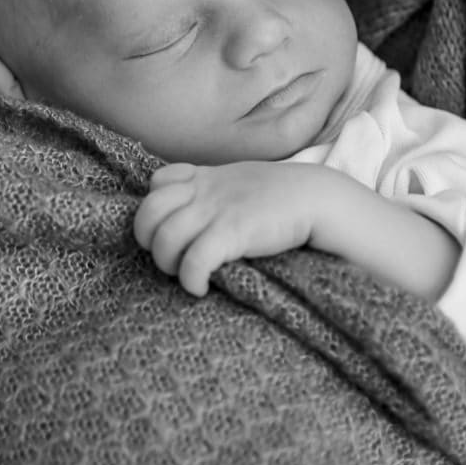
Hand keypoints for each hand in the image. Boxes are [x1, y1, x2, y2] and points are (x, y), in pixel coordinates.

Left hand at [133, 161, 330, 295]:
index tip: (171, 228)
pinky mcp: (232, 232)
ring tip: (186, 275)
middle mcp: (204, 191)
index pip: (157, 182)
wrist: (318, 199)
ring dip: (167, 264)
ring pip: (164, 239)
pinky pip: (193, 260)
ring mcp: (215, 210)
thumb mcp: (239, 182)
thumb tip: (192, 214)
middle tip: (170, 257)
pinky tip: (200, 287)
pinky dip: (190, 279)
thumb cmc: (280, 197)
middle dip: (148, 240)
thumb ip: (213, 190)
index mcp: (204, 177)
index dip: (155, 208)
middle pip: (148, 212)